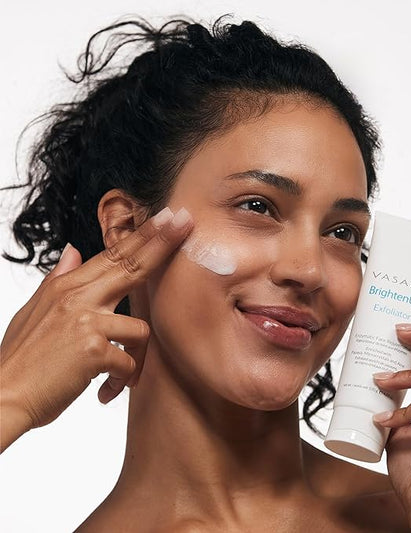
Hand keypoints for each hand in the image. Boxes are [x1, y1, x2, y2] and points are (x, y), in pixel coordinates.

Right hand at [0, 206, 191, 450]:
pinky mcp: (93, 351)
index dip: (142, 237)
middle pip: (131, 266)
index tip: (164, 219)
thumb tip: (73, 250)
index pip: (112, 256)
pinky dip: (122, 379)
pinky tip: (107, 389)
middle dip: (162, 244)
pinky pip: (129, 361)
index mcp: (65, 288)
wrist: (0, 397)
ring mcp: (86, 322)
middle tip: (185, 223)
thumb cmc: (19, 359)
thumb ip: (58, 279)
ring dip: (136, 356)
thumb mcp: (34, 311)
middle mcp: (77, 298)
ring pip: (140, 328)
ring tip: (120, 374)